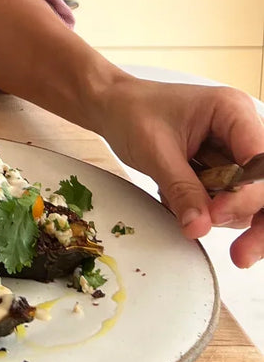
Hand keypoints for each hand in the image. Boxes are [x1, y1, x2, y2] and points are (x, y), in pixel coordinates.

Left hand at [98, 74, 263, 265]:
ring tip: (179, 203)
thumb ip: (181, 189)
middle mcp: (243, 132)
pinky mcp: (225, 171)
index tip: (218, 214)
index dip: (248, 194)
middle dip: (257, 222)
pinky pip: (231, 203)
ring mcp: (235, 153)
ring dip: (224, 218)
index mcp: (232, 112)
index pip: (261, 161)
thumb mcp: (154, 150)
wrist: (113, 106)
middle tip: (239, 255)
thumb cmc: (132, 111)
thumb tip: (199, 227)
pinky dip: (210, 214)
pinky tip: (179, 201)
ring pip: (252, 201)